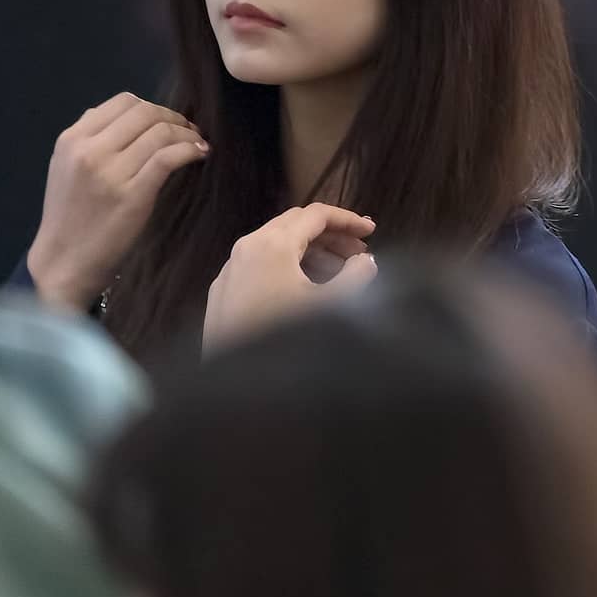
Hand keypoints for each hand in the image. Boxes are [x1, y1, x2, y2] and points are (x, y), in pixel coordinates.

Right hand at [27, 93, 208, 309]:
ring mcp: (111, 172)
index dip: (152, 107)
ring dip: (187, 134)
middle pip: (145, 113)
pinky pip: (168, 157)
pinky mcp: (133, 195)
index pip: (122, 102)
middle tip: (188, 131)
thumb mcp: (65, 168)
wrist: (64, 262)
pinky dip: (189, 150)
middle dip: (173, 117)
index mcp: (73, 139)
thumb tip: (124, 114)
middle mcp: (90, 150)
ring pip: (160, 132)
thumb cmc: (69, 218)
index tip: (166, 121)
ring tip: (197, 144)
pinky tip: (199, 155)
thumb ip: (89, 138)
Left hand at [203, 203, 377, 353]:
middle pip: (295, 224)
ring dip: (311, 252)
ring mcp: (231, 268)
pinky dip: (288, 267)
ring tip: (339, 273)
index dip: (348, 220)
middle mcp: (248, 247)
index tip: (372, 231)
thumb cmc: (282, 339)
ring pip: (276, 245)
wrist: (234, 382)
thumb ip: (354, 278)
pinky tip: (304, 290)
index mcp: (273, 244)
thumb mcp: (328, 308)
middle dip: (331, 235)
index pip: (316, 215)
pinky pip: (260, 264)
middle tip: (359, 251)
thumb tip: (366, 261)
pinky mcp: (224, 291)